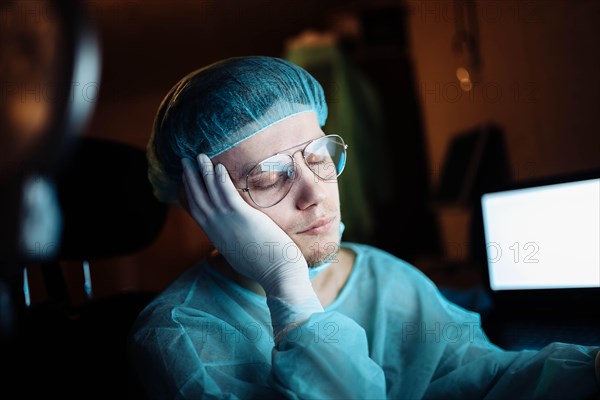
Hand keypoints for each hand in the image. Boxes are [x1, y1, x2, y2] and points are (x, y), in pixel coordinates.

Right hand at [181, 155, 322, 337]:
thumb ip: (235, 243)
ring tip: (198, 156)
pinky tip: (217, 167)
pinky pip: (227, 194)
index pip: (196, 212)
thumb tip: (238, 241)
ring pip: (209, 193)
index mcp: (216, 236)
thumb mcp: (241, 254)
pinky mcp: (242, 217)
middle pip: (197, 198)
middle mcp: (216, 228)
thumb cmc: (264, 266)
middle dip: (189, 178)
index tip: (183, 181)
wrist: (277, 274)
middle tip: (184, 161)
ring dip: (202, 172)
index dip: (188, 194)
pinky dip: (220, 180)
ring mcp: (227, 222)